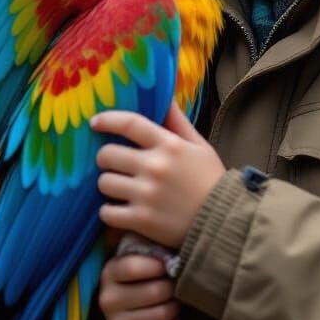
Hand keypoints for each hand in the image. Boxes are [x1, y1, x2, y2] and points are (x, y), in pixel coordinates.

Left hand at [92, 100, 225, 247]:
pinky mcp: (141, 220)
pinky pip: (107, 212)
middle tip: (114, 165)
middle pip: (107, 155)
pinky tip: (120, 210)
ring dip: (108, 185)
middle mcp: (155, 167)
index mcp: (169, 145)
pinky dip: (110, 212)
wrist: (224, 221)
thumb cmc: (210, 180)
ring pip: (104, 183)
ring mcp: (146, 194)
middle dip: (106, 158)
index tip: (95, 123)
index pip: (130, 124)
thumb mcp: (199, 146)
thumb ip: (178, 122)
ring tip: (119, 188)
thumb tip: (166, 98)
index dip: (108, 120)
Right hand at [98, 253, 180, 319]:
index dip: (158, 266)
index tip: (168, 265)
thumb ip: (148, 242)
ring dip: (174, 308)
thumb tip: (158, 247)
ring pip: (159, 315)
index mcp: (110, 272)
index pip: (132, 268)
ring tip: (173, 301)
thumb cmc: (147, 271)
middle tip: (174, 286)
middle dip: (171, 288)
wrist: (136, 301)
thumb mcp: (143, 252)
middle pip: (153, 292)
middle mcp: (107, 300)